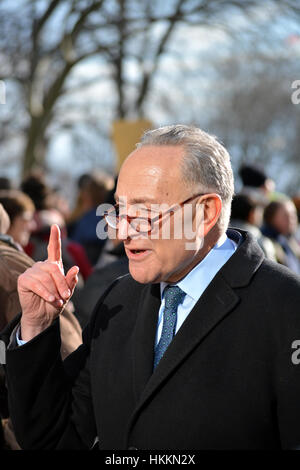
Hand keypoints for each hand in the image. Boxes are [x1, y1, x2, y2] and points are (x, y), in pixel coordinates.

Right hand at [18, 224, 78, 340]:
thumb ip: (71, 281)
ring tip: (57, 300)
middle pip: (53, 268)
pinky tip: (51, 299)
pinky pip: (36, 284)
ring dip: (53, 291)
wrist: (43, 316)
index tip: (55, 226)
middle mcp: (41, 266)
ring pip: (45, 277)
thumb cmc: (56, 302)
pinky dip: (45, 293)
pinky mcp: (23, 280)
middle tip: (66, 295)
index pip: (53, 249)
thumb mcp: (66, 292)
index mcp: (53, 266)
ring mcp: (31, 272)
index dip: (54, 237)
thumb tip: (76, 269)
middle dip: (61, 282)